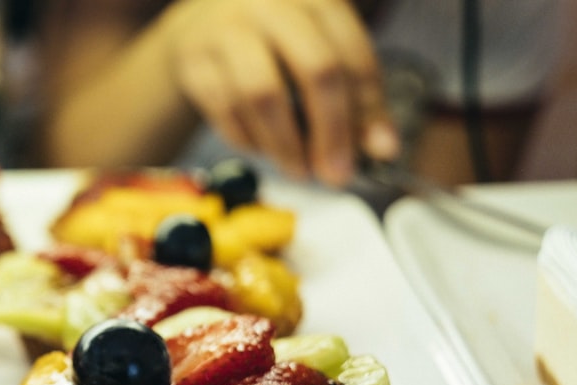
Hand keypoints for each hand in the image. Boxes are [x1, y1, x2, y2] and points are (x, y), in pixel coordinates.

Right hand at [162, 0, 399, 185]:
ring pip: (264, 96)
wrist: (199, 26)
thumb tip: (382, 149)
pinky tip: (262, 146)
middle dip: (331, 132)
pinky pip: (227, 112)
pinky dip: (249, 140)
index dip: (368, 108)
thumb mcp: (318, 55)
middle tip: (335, 174)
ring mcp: (228, 30)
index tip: (376, 152)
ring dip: (286, 146)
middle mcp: (272, 5)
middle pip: (316, 70)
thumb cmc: (272, 45)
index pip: (352, 54)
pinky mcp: (195, 60)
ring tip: (299, 169)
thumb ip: (353, 97)